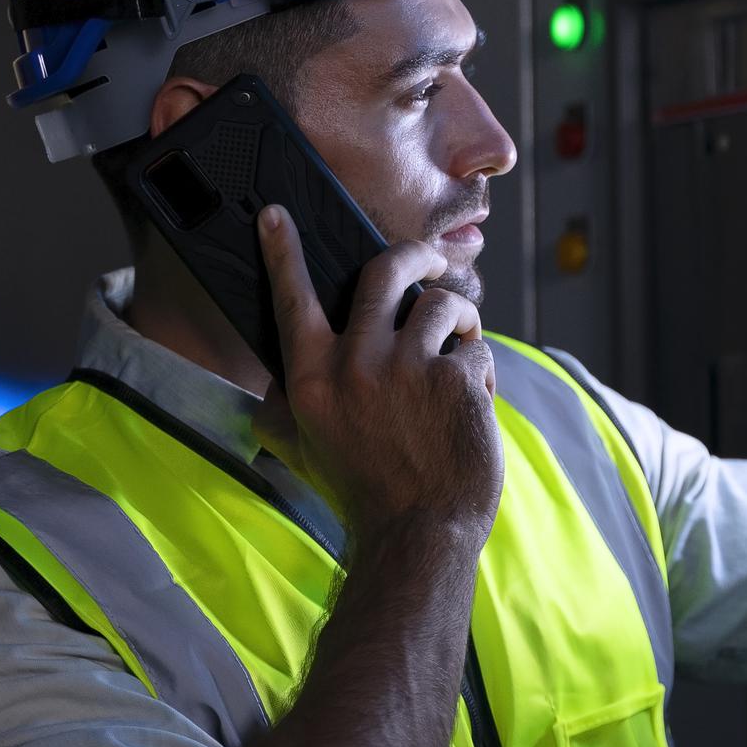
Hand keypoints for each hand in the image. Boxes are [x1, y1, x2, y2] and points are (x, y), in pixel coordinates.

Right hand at [252, 205, 502, 540]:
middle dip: (415, 252)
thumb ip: (283, 413)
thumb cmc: (362, 492)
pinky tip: (472, 400)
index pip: (291, 299)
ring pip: (441, 305)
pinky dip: (478, 369)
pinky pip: (474, 348)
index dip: (281, 252)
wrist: (419, 532)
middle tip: (432, 259)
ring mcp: (408, 368)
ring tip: (461, 344)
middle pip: (385, 270)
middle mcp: (355, 364)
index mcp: (312, 377)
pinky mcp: (455, 379)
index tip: (275, 214)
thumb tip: (267, 388)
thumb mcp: (304, 450)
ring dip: (459, 318)